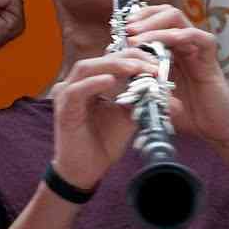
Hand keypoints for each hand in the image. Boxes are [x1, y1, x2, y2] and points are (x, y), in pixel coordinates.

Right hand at [47, 49, 159, 190]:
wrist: (86, 171)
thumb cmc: (102, 142)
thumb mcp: (127, 116)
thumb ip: (140, 100)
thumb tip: (165, 91)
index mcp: (88, 83)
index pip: (109, 60)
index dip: (133, 57)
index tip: (155, 63)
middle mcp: (74, 85)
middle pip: (98, 59)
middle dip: (126, 58)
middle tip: (150, 64)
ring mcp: (66, 96)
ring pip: (86, 69)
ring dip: (112, 66)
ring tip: (135, 68)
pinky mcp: (63, 110)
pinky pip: (76, 91)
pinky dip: (94, 83)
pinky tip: (111, 81)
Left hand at [124, 5, 228, 151]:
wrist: (215, 130)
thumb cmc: (184, 113)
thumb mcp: (152, 96)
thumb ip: (134, 82)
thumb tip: (109, 71)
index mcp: (171, 48)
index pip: (154, 20)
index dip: (136, 20)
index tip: (118, 29)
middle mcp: (184, 44)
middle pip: (165, 13)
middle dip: (143, 17)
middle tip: (126, 29)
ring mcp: (197, 48)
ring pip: (177, 19)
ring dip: (154, 25)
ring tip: (135, 36)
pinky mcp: (210, 58)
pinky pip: (199, 37)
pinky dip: (180, 36)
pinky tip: (166, 42)